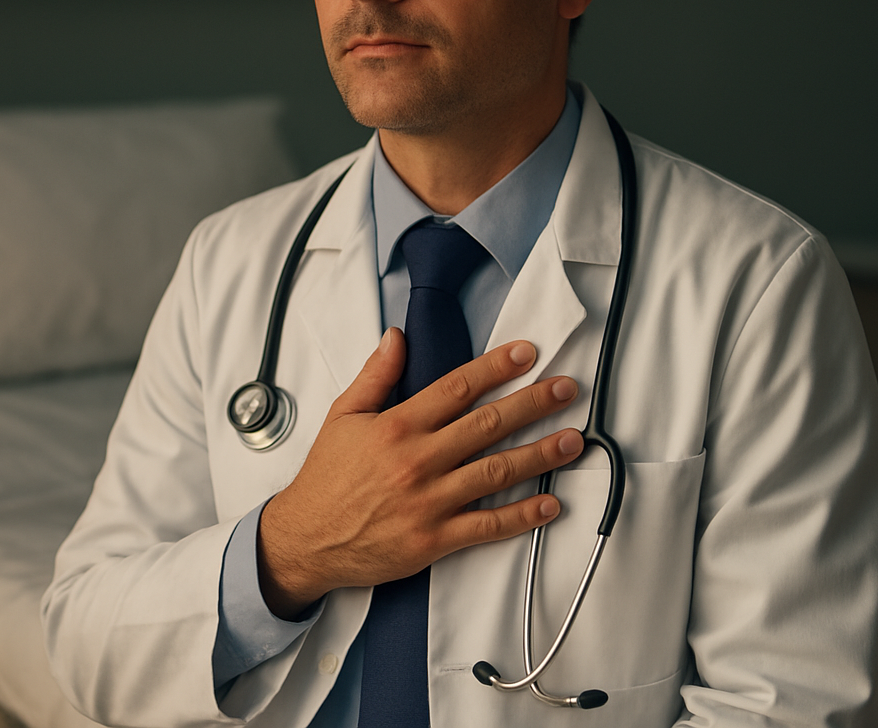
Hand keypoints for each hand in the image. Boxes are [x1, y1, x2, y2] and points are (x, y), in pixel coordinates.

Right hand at [257, 328, 583, 617]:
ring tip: (572, 440)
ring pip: (495, 473)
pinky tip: (549, 504)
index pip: (457, 388)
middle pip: (486, 425)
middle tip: (566, 389)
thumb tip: (396, 337)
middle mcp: (417, 460)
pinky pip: (486, 527)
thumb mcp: (343, 415)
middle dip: (532, 403)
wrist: (305, 538)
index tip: (527, 353)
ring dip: (539, 454)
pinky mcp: (433, 540)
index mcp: (397, 426)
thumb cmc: (326, 476)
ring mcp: (428, 502)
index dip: (495, 368)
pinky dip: (521, 516)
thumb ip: (375, 375)